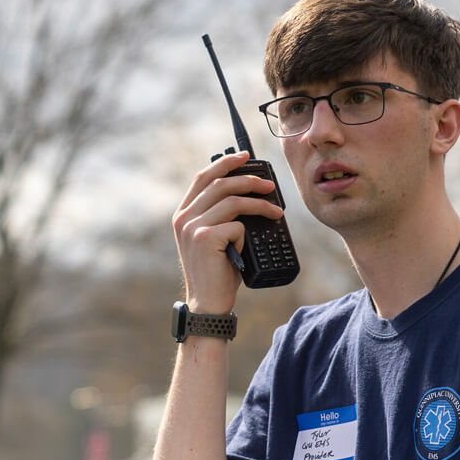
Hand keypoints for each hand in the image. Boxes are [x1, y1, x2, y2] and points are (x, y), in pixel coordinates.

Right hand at [172, 151, 284, 312]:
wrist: (208, 303)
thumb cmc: (217, 271)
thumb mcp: (215, 238)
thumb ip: (220, 215)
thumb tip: (248, 191)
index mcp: (183, 214)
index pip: (203, 177)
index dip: (225, 163)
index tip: (246, 157)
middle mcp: (184, 218)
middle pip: (221, 183)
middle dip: (250, 180)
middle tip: (270, 186)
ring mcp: (192, 227)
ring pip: (233, 201)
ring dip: (260, 205)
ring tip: (276, 212)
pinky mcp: (205, 238)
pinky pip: (236, 225)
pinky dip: (247, 234)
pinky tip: (246, 247)